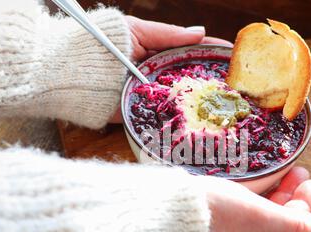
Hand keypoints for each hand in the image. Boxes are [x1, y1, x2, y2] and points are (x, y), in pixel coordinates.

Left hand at [110, 16, 232, 122]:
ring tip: (229, 103)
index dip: (210, 51)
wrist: (73, 74)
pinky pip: (166, 117)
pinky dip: (183, 120)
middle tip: (237, 83)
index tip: (231, 54)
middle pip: (189, 76)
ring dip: (203, 102)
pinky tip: (204, 122)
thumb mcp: (138, 31)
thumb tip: (200, 32)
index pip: (189, 51)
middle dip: (212, 79)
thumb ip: (168, 34)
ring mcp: (152, 96)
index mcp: (156, 52)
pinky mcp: (144, 115)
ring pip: (182, 99)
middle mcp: (157, 75)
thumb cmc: (103, 46)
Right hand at [189, 167, 310, 231]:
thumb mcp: (255, 218)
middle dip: (290, 200)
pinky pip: (239, 218)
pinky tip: (259, 186)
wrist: (156, 213)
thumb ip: (290, 227)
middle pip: (274, 228)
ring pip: (257, 221)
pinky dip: (253, 201)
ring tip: (286, 175)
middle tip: (302, 176)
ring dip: (274, 197)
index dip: (305, 209)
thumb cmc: (205, 215)